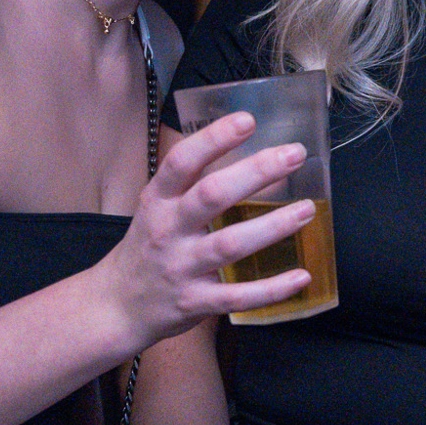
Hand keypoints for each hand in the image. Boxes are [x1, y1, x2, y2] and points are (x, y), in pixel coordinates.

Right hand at [107, 113, 314, 349]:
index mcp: (158, 200)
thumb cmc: (150, 245)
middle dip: (255, 172)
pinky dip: (272, 289)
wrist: (118, 305)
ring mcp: (181, 267)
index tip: (247, 120)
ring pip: (230, 244)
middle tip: (294, 155)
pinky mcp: (195, 301)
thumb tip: (258, 159)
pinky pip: (237, 296)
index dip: (213, 139)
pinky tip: (301, 276)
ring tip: (307, 209)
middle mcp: (167, 230)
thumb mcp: (159, 207)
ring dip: (272, 226)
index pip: (181, 162)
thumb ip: (197, 184)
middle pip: (211, 195)